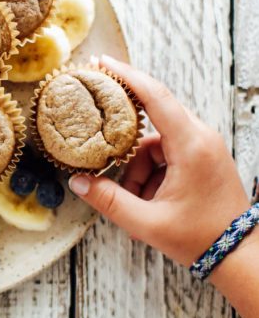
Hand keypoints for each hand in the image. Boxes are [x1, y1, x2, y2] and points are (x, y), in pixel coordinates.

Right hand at [67, 57, 249, 266]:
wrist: (239, 255)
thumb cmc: (201, 238)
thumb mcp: (147, 222)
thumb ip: (108, 200)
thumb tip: (77, 182)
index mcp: (192, 145)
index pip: (156, 97)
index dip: (127, 76)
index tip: (102, 63)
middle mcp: (201, 138)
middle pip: (151, 121)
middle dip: (124, 141)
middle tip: (98, 139)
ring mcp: (204, 147)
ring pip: (155, 144)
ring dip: (139, 170)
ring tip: (137, 204)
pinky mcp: (203, 159)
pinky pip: (167, 155)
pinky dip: (151, 175)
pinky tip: (148, 202)